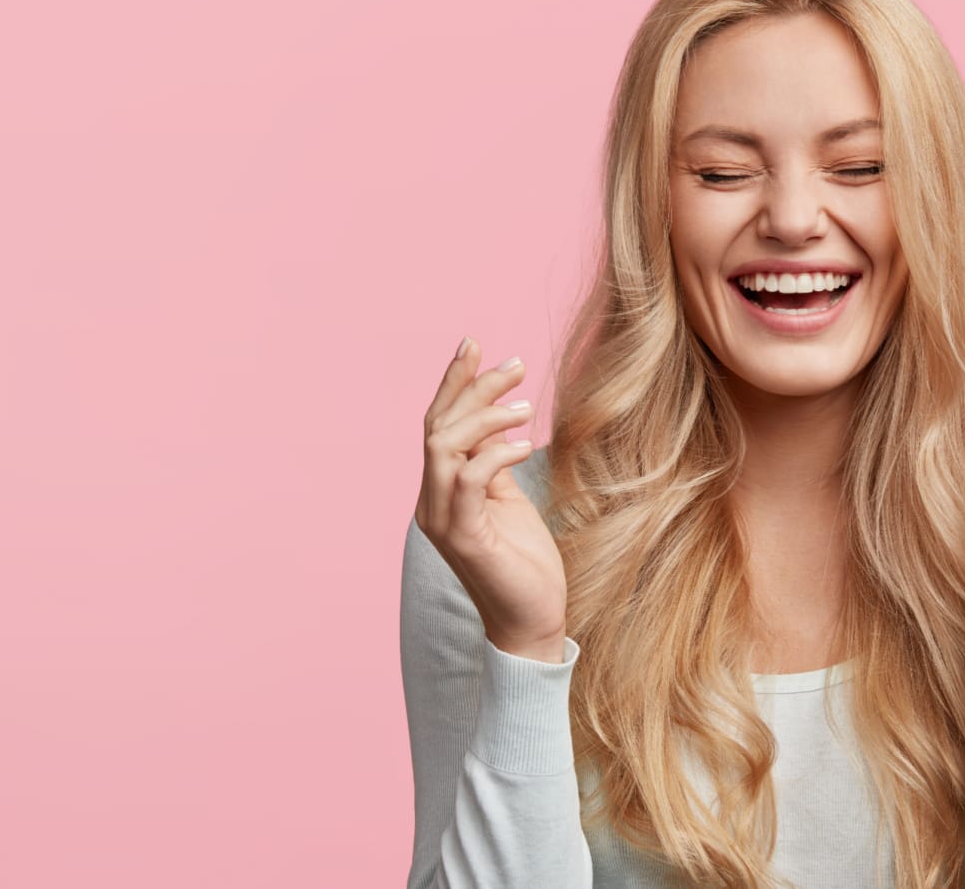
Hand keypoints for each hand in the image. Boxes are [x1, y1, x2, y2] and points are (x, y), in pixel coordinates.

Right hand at [414, 337, 568, 661]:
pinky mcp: (465, 539)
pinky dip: (496, 455)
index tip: (475, 344)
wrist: (532, 621)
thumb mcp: (508, 501)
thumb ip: (493, 464)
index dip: (454, 383)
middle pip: (438, 427)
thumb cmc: (523, 563)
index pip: (439, 425)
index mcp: (441, 490)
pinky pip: (468, 481)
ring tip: (528, 407)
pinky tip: (527, 445)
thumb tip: (496, 421)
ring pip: (444, 447)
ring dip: (485, 417)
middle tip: (514, 364)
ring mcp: (443, 521)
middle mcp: (432, 502)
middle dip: (471, 388)